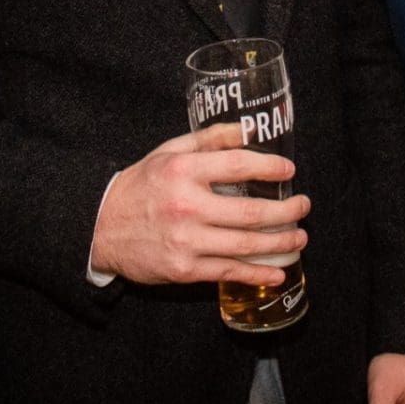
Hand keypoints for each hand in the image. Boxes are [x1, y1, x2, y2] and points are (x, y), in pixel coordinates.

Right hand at [88, 121, 307, 286]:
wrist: (101, 226)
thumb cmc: (140, 185)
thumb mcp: (168, 152)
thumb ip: (209, 140)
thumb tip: (248, 130)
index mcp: (182, 171)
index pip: (237, 165)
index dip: (269, 168)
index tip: (289, 171)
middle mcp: (186, 206)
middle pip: (250, 212)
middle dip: (286, 211)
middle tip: (303, 207)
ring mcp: (186, 241)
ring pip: (245, 244)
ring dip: (280, 243)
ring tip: (299, 237)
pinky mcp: (183, 269)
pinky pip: (228, 271)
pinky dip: (257, 273)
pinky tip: (276, 272)